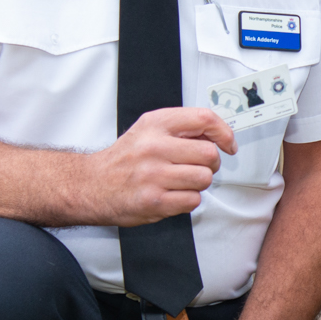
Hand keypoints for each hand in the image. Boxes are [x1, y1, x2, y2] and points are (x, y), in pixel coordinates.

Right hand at [88, 107, 237, 226]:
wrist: (92, 185)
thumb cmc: (124, 159)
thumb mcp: (148, 130)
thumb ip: (180, 129)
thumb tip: (217, 135)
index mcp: (155, 124)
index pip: (203, 119)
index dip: (223, 132)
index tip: (228, 143)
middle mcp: (154, 147)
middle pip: (209, 154)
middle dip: (211, 163)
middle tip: (199, 166)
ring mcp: (154, 175)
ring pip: (204, 178)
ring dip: (199, 183)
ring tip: (183, 181)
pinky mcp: (154, 201)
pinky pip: (193, 200)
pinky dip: (188, 200)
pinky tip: (173, 194)